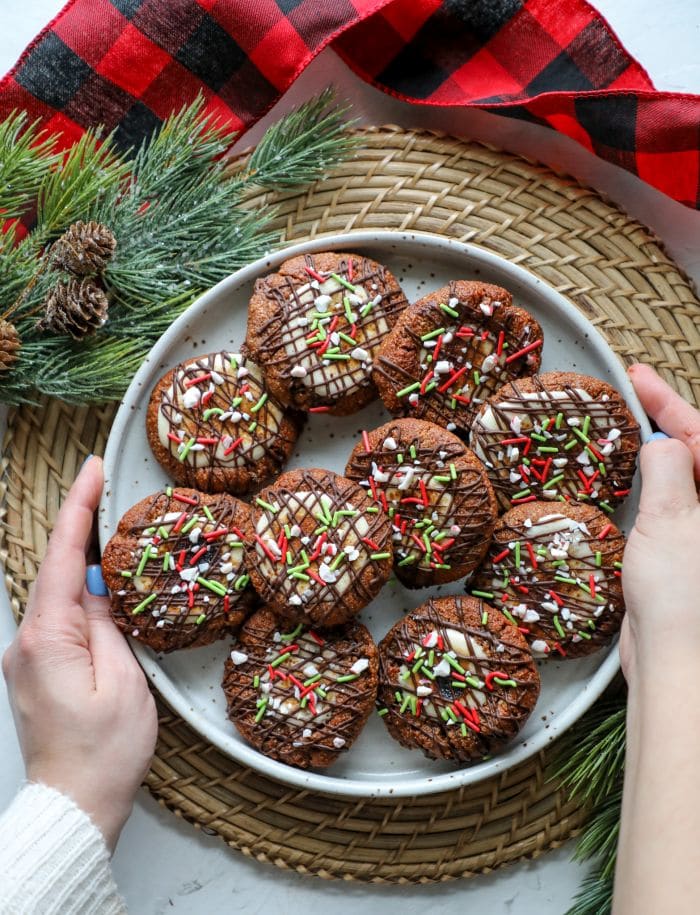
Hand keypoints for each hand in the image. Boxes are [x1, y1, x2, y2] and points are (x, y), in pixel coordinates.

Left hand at [2, 456, 157, 851]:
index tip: (92, 471)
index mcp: (48, 639)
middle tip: (104, 487)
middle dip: (78, 523)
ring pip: (55, 590)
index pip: (62, 556)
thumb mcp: (124, 680)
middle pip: (53, 566)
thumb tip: (101, 584)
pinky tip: (99, 580)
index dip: (78, 508)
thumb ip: (110, 623)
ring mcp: (27, 657)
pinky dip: (76, 588)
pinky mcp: (36, 669)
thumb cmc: (103, 755)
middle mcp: (27, 642)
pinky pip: (56, 615)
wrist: (75, 805)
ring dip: (79, 555)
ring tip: (108, 525)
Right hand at [618, 364, 699, 683]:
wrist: (679, 667)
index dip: (671, 402)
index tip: (638, 378)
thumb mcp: (669, 519)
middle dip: (668, 419)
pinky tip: (631, 475)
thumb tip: (662, 441)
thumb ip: (666, 468)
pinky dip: (652, 486)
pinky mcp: (690, 557)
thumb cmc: (681, 598)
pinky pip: (672, 507)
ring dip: (659, 451)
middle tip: (633, 393)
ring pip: (686, 479)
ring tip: (629, 425)